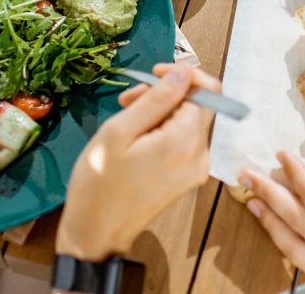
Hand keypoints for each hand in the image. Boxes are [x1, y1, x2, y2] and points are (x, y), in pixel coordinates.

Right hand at [56, 63, 216, 260]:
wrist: (96, 232)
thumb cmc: (99, 183)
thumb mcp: (120, 131)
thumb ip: (156, 99)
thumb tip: (183, 71)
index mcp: (185, 142)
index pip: (208, 91)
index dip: (182, 75)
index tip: (154, 73)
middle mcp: (200, 156)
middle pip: (197, 106)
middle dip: (166, 94)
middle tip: (129, 99)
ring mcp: (195, 170)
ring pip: (188, 123)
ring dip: (161, 113)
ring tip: (126, 117)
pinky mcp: (186, 178)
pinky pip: (182, 142)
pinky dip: (163, 131)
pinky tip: (135, 137)